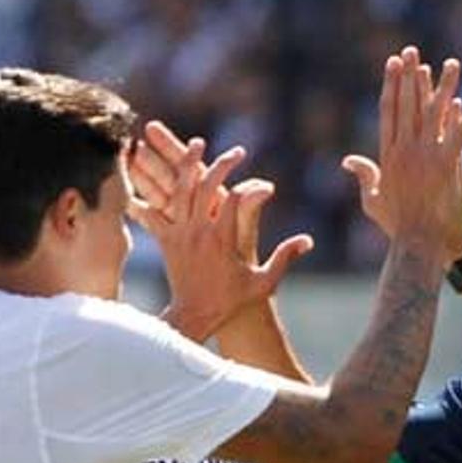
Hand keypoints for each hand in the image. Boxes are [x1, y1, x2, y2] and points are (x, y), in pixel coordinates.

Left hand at [128, 121, 313, 340]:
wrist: (194, 317)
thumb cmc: (231, 302)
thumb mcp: (263, 283)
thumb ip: (284, 258)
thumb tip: (308, 240)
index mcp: (222, 240)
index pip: (237, 199)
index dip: (253, 188)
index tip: (266, 188)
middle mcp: (198, 232)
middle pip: (206, 185)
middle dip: (222, 164)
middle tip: (237, 153)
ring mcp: (180, 234)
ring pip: (180, 190)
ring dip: (188, 165)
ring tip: (196, 145)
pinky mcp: (166, 240)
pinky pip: (155, 212)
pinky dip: (153, 193)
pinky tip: (157, 176)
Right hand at [343, 46, 461, 261]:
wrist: (417, 243)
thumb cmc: (397, 225)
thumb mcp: (372, 200)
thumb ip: (363, 176)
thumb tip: (347, 161)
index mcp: (387, 155)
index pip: (389, 111)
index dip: (392, 85)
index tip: (394, 64)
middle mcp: (404, 150)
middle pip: (408, 104)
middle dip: (410, 75)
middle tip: (413, 51)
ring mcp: (425, 156)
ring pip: (435, 113)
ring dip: (445, 86)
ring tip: (453, 63)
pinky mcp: (446, 165)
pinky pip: (461, 134)